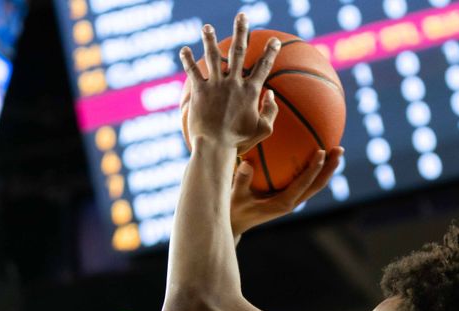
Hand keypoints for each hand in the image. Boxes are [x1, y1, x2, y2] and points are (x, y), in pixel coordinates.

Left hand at [179, 13, 278, 152]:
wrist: (215, 146)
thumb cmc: (240, 142)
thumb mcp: (264, 130)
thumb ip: (271, 111)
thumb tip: (271, 93)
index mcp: (250, 92)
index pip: (263, 67)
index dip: (270, 52)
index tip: (274, 40)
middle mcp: (233, 83)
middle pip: (238, 51)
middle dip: (242, 31)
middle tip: (242, 16)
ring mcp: (215, 85)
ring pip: (213, 55)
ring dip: (209, 39)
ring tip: (207, 27)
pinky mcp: (199, 90)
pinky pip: (193, 71)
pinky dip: (188, 60)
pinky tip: (184, 49)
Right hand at [230, 147, 343, 236]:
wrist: (238, 223)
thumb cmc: (235, 209)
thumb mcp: (236, 196)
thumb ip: (241, 181)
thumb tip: (248, 163)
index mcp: (283, 203)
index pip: (304, 184)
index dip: (314, 169)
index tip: (322, 152)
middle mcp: (292, 202)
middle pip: (317, 184)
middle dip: (330, 167)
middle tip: (340, 149)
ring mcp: (293, 200)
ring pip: (315, 184)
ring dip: (327, 168)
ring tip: (336, 150)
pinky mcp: (290, 197)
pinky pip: (306, 182)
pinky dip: (314, 169)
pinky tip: (316, 152)